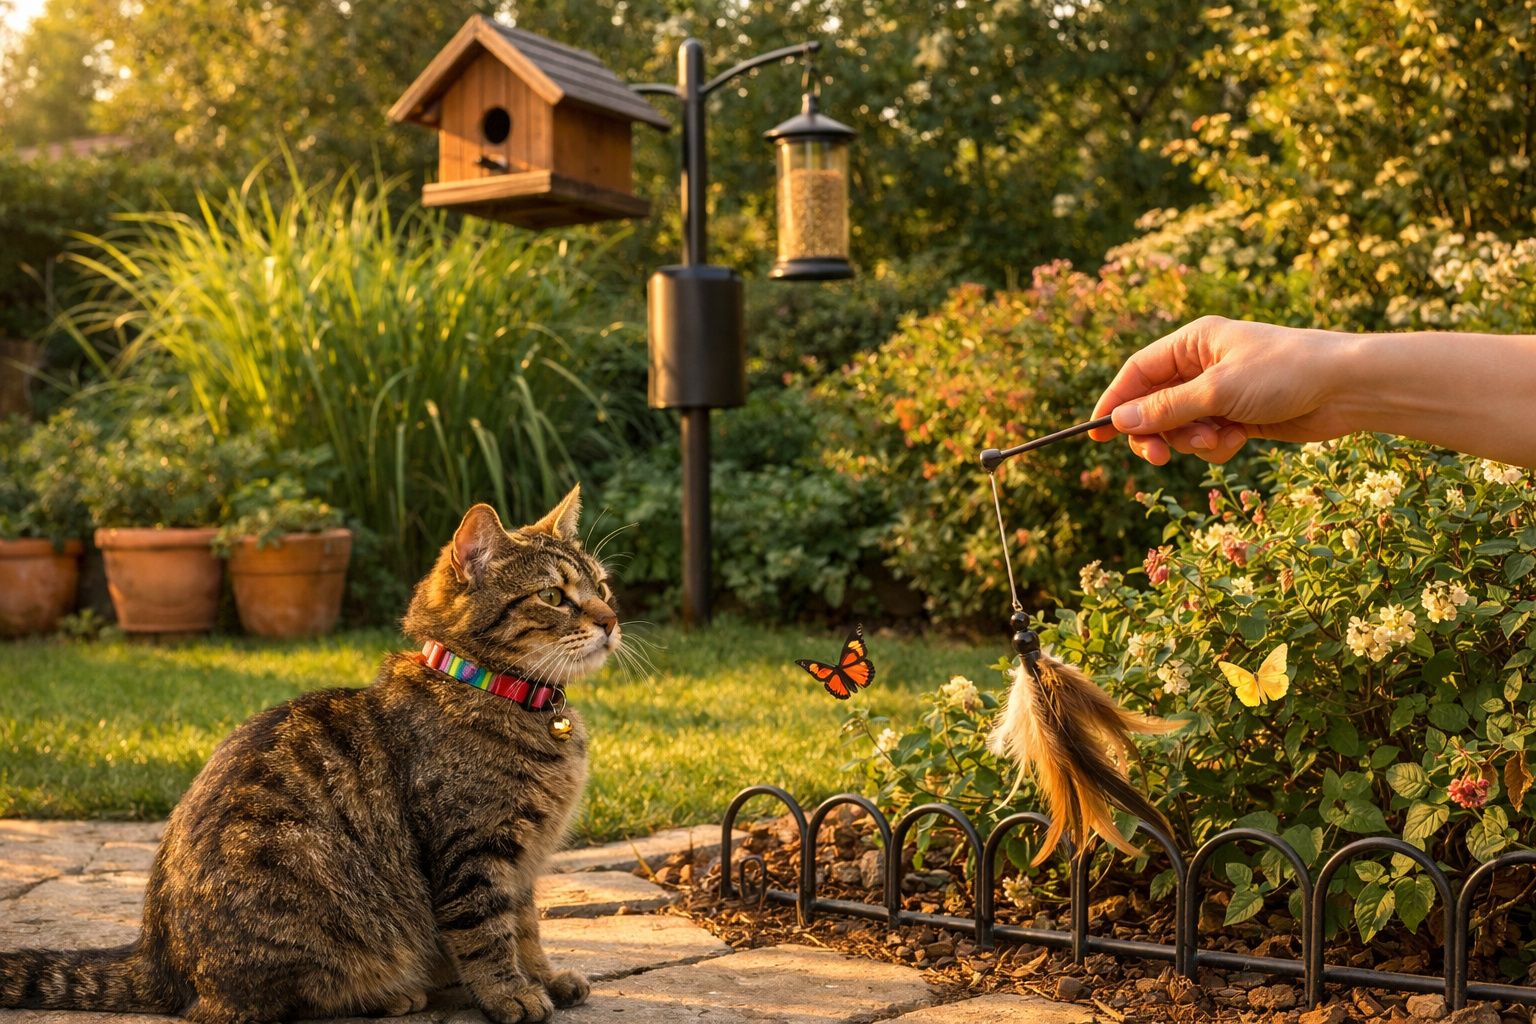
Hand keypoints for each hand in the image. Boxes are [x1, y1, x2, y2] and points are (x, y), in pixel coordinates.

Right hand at [1088, 315, 1359, 464]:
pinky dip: (1218, 445)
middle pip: (1154, 404)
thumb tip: (1120, 420)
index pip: (1138, 371)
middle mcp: (1202, 364)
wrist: (1348, 388)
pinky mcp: (1239, 417)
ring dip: (1193, 440)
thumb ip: (1167, 408)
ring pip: (1180, 427)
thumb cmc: (1285, 372)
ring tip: (1221, 438)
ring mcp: (1220, 392)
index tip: (1097, 431)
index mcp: (1193, 342)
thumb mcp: (1218, 391)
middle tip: (1158, 457)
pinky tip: (1240, 440)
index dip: (1115, 400)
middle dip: (1156, 432)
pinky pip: (1208, 438)